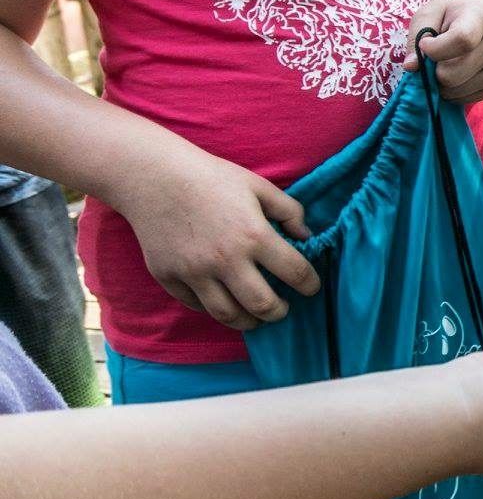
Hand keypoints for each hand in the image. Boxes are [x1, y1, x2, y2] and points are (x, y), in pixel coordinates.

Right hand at [118, 148, 320, 330]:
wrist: (155, 178)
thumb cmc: (212, 178)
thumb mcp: (259, 186)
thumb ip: (290, 211)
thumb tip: (306, 236)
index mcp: (254, 235)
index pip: (295, 272)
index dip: (310, 284)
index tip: (311, 287)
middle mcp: (226, 260)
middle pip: (262, 305)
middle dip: (279, 312)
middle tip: (283, 309)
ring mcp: (194, 272)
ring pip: (228, 314)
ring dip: (248, 321)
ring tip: (256, 317)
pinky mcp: (169, 277)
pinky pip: (197, 305)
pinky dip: (214, 308)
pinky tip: (224, 302)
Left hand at [405, 0, 482, 103]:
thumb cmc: (451, 18)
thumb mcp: (431, 13)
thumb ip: (418, 35)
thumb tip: (411, 66)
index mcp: (480, 20)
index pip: (461, 41)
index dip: (435, 49)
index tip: (425, 44)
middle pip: (451, 74)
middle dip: (432, 71)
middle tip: (433, 59)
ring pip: (453, 91)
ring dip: (439, 83)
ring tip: (444, 65)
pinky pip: (461, 100)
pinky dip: (450, 92)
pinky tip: (454, 75)